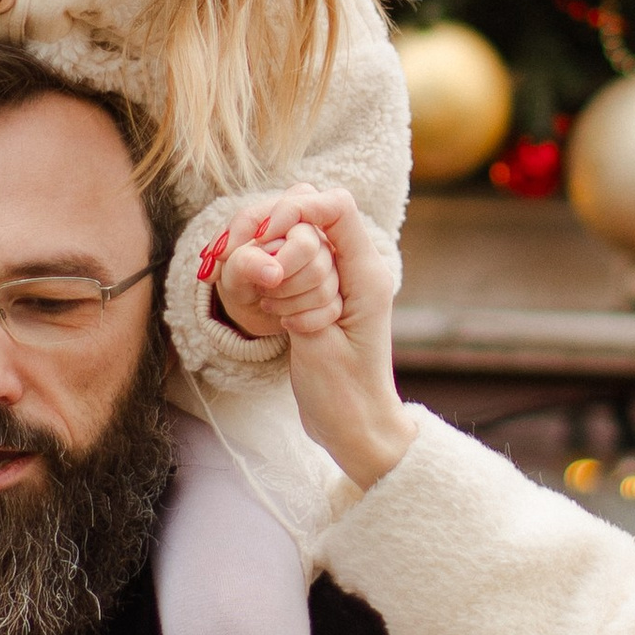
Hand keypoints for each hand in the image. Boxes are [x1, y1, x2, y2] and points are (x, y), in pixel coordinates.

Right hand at [231, 181, 415, 487]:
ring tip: (287, 320)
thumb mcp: (321, 339)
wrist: (355, 429)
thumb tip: (280, 243)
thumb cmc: (345, 395)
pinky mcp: (319, 296)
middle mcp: (356, 269)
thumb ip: (303, 286)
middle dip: (284, 252)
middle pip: (309, 221)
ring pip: (293, 245)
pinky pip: (289, 271)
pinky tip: (279, 320)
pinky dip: (277, 289)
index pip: (335, 205)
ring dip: (280, 277)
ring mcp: (337, 281)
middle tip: (284, 304)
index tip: (267, 238)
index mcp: (367, 273)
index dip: (297, 209)